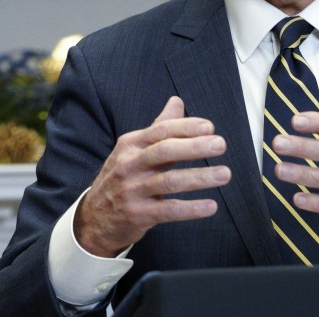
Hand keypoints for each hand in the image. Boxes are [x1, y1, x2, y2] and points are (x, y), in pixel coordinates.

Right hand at [74, 96, 231, 256]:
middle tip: (220, 145)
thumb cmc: (121, 178)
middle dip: (195, 147)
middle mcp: (129, 165)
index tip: (209, 127)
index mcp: (131, 144)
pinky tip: (211, 206)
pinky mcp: (138, 215)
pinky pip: (168, 210)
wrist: (93, 217)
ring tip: (224, 174)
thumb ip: (158, 126)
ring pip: (169, 181)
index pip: (161, 131)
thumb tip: (177, 101)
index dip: (186, 127)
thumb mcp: (133, 149)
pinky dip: (191, 209)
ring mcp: (132, 190)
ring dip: (199, 177)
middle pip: (165, 151)